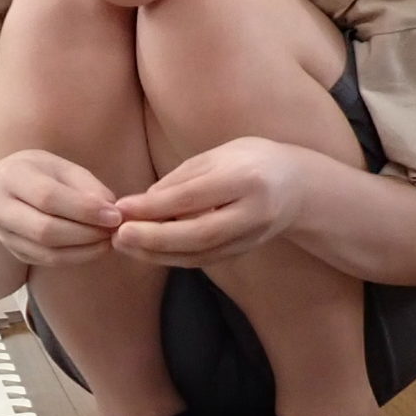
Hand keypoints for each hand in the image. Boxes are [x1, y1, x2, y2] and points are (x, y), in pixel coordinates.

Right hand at [0, 149, 123, 269]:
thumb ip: (87, 186)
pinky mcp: (12, 251)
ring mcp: (2, 232)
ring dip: (84, 249)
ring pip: (46, 250)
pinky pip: (46, 260)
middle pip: (45, 229)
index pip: (48, 197)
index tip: (114, 216)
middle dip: (86, 233)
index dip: (84, 209)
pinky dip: (75, 257)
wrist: (0, 192)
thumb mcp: (61, 169)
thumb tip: (111, 210)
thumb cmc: (39, 175)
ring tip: (107, 240)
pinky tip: (94, 248)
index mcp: (11, 175)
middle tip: (113, 230)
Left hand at [113, 138, 309, 266]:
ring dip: (158, 253)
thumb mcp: (217, 156)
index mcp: (246, 178)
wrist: (296, 185)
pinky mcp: (244, 251)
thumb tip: (142, 203)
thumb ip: (181, 179)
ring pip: (200, 254)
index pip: (193, 197)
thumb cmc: (250, 160)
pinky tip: (148, 251)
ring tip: (125, 245)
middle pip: (198, 234)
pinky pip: (205, 260)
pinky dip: (173, 258)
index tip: (122, 207)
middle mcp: (253, 212)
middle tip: (120, 236)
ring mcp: (252, 236)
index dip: (154, 207)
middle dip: (154, 238)